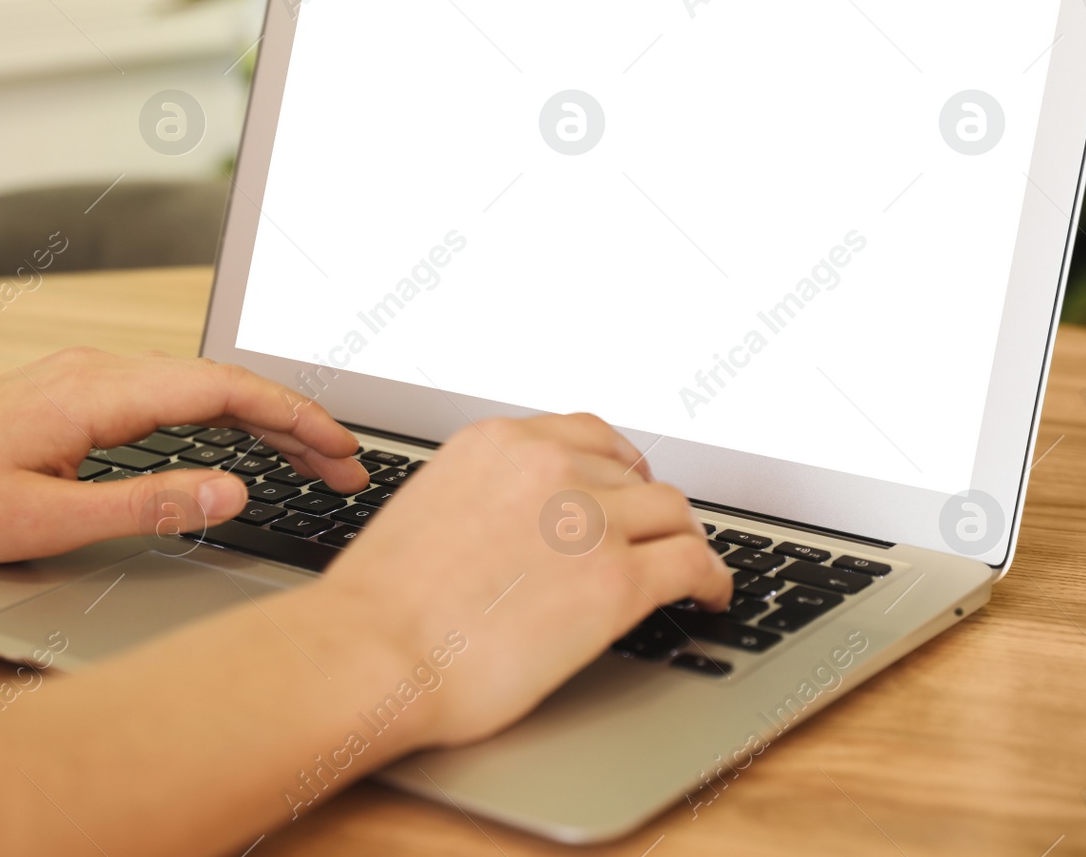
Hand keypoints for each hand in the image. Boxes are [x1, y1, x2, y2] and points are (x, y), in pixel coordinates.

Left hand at [0, 348, 367, 562]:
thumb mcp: (43, 521)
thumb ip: (149, 505)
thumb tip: (233, 492)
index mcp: (97, 391)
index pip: (225, 392)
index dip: (295, 420)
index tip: (342, 452)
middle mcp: (97, 370)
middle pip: (223, 384)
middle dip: (294, 422)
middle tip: (345, 468)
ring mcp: (86, 378)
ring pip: (199, 388)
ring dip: (260, 422)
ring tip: (310, 460)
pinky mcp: (75, 395)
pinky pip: (169, 396)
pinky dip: (219, 420)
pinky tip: (237, 446)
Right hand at [316, 413, 730, 746]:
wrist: (373, 653)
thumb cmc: (381, 606)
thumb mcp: (429, 510)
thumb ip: (483, 499)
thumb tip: (517, 526)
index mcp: (495, 443)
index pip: (584, 433)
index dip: (615, 464)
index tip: (623, 484)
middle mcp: (548, 465)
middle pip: (634, 472)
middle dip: (647, 506)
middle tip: (652, 535)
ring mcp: (589, 518)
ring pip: (672, 512)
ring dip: (682, 539)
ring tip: (689, 568)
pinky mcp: (618, 579)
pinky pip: (694, 563)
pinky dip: (712, 579)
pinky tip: (709, 595)